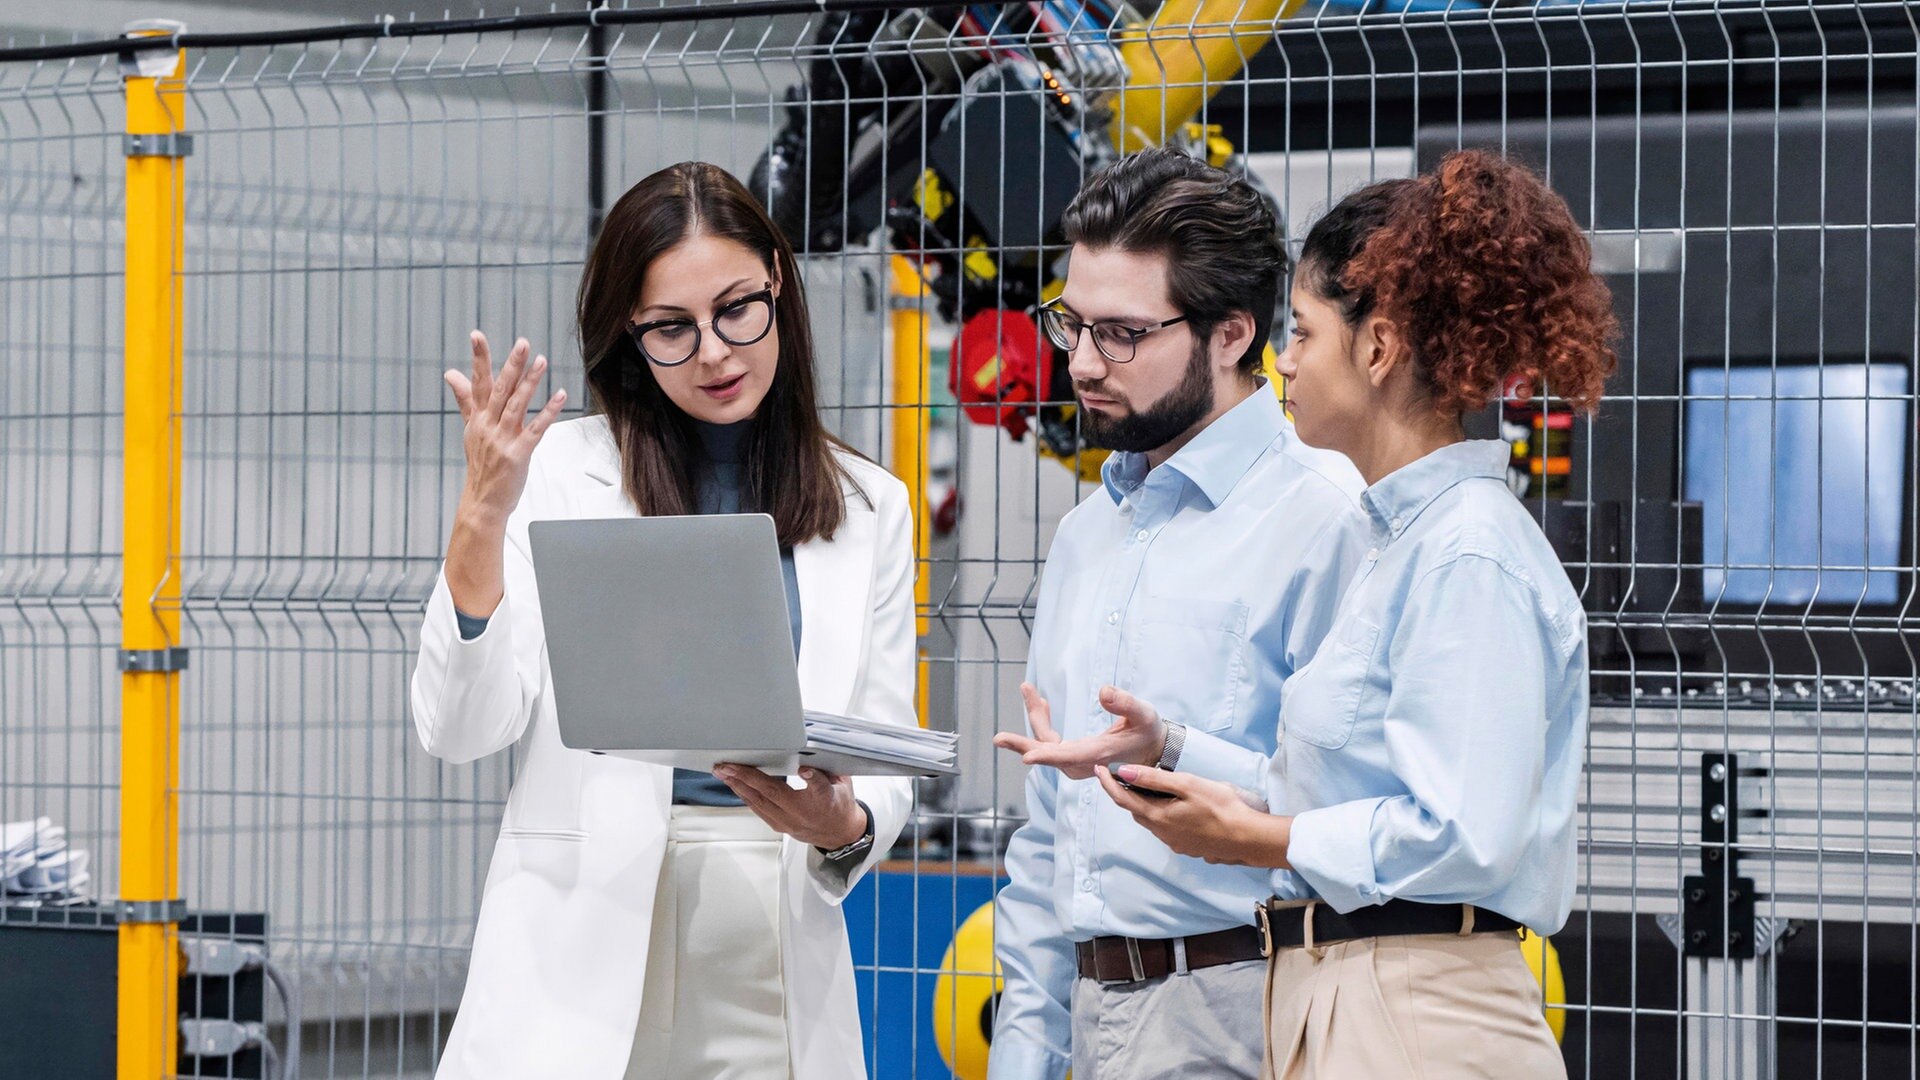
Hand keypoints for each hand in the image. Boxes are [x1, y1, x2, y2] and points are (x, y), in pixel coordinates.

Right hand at [446, 332, 567, 522]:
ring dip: (530, 383)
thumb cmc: (480, 464)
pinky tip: (560, 396)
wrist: (482, 501)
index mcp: (477, 418)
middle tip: (523, 342)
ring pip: (516, 405)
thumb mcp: (470, 429)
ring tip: (542, 361)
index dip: (478, 358)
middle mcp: (487, 425)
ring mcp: (502, 440)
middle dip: (511, 365)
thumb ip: (465, 399)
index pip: (477, 382)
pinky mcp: (518, 454)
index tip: (477, 335)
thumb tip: (451, 372)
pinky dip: (548, 412)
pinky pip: (535, 429)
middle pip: (499, 390)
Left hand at [714, 764, 867, 849]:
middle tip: (727, 765)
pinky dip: (745, 796)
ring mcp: (789, 822)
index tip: (806, 768)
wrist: (839, 834)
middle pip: (773, 794)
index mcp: (826, 799)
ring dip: (739, 786)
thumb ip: (828, 769)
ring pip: (759, 803)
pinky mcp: (780, 826)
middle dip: (746, 777)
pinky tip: (735, 786)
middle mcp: (804, 813)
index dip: (813, 777)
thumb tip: (811, 752)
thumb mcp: (843, 783)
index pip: (820, 787)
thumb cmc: (839, 805)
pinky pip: (758, 809)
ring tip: (723, 773)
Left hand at [991, 683, 1165, 779]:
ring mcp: (1078, 762)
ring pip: (1048, 745)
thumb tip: (1103, 691)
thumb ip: (1125, 703)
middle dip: (1024, 742)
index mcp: (1099, 754)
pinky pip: (1052, 744)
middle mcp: (1084, 762)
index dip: (1046, 756)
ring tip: (1029, 690)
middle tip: (999, 738)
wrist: (1153, 750)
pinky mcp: (1075, 757)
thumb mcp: (1144, 714)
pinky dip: (1044, 723)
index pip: (1068, 757)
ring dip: (1037, 719)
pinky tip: (1043, 704)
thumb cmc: (1148, 732)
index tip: (1025, 757)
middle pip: (1049, 753)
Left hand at [1095, 764, 1291, 867]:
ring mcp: (1175, 842)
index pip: (1123, 798)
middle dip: (1125, 792)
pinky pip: (1166, 828)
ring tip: (1147, 786)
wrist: (1248, 838)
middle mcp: (1162, 833)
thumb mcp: (1187, 785)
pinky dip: (1161, 814)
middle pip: (1136, 810)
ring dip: (1144, 804)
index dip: (1108, 783)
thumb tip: (1123, 772)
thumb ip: (1153, 779)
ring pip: (1151, 820)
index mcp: (1158, 816)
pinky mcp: (1188, 847)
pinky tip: (1173, 805)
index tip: (1098, 768)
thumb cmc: (1221, 807)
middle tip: (1121, 774)